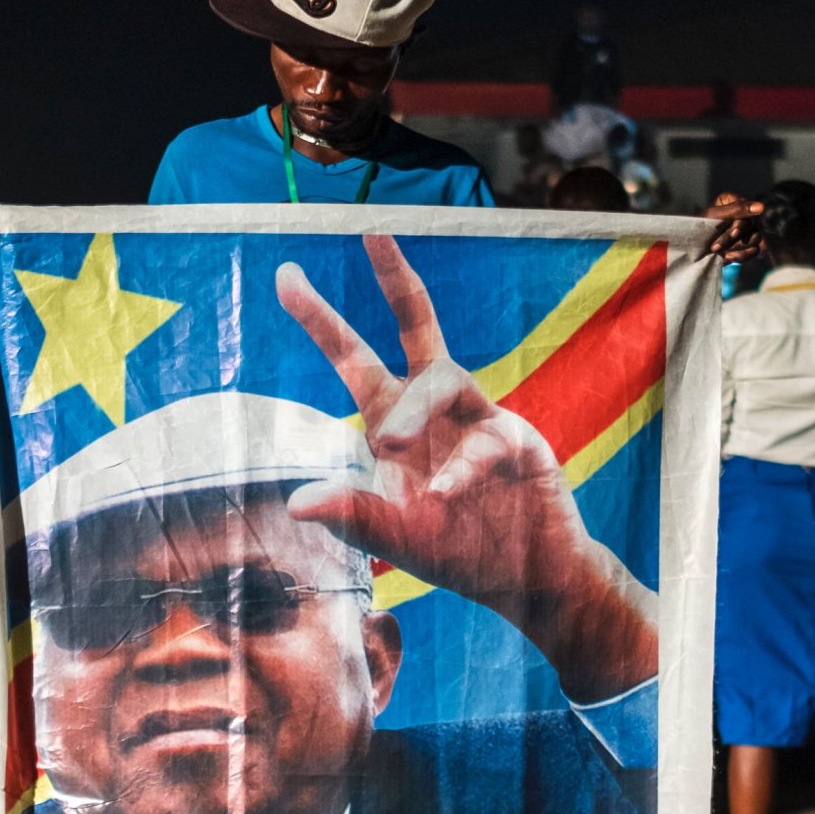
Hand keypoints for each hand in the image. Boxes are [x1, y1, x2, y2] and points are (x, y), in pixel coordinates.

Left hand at [276, 234, 658, 701]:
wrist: (529, 582)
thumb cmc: (458, 551)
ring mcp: (482, 419)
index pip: (355, 360)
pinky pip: (486, 443)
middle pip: (417, 326)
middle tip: (369, 231)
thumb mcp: (394, 540)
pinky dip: (459, 470)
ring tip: (388, 444)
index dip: (322, 319)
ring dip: (412, 410)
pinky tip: (439, 493)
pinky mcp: (520, 444)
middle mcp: (438, 408)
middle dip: (395, 277)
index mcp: (398, 421)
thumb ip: (351, 517)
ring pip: (445, 379)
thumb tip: (295, 504)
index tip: (285, 275)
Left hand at [703, 191, 765, 264]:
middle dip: (731, 239)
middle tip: (715, 248)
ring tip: (721, 254)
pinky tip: (728, 258)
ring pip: (756, 239)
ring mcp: (748, 229)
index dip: (739, 224)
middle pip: (750, 226)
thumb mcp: (714, 216)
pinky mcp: (749, 244)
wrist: (693, 251)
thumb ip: (737, 210)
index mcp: (734, 201)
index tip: (733, 233)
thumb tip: (762, 207)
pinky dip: (742, 255)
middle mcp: (744, 213)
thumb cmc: (699, 229)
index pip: (746, 212)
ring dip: (737, 248)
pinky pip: (756, 250)